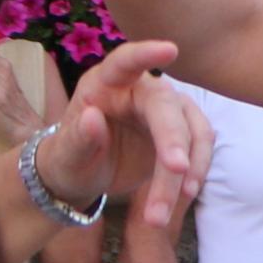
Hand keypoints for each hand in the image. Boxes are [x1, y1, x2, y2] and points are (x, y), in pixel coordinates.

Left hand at [40, 39, 208, 241]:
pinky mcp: (181, 134)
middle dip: (174, 140)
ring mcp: (165, 111)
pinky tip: (183, 196)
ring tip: (161, 212)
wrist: (84, 175)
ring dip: (186, 170)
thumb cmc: (69, 158)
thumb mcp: (64, 155)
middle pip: (167, 107)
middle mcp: (140, 91)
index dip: (147, 54)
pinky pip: (198, 150)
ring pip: (190, 133)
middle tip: (177, 171)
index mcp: (106, 84)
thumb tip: (92, 117)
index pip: (125, 62)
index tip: (170, 50)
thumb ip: (77, 138)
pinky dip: (194, 173)